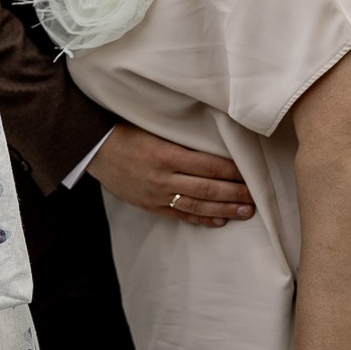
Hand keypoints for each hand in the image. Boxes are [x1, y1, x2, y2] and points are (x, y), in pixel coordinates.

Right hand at [83, 122, 254, 226]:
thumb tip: (217, 142)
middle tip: (256, 198)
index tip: (251, 174)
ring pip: (197, 204)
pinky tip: (219, 221)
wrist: (94, 149)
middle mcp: (162, 177)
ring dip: (224, 209)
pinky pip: (179, 214)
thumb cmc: (126, 131)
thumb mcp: (155, 128)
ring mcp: (155, 194)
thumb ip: (182, 138)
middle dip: (235, 194)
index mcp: (166, 153)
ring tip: (245, 211)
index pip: (209, 165)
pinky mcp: (149, 205)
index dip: (233, 172)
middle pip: (207, 188)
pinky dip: (201, 219)